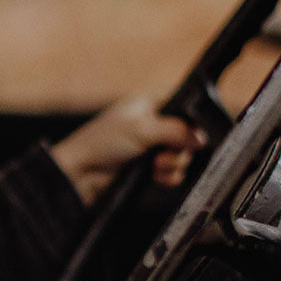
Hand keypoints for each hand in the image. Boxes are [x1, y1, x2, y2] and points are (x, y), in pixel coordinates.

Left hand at [51, 95, 205, 206]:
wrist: (79, 174)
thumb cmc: (100, 144)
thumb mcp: (142, 129)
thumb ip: (176, 131)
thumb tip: (201, 137)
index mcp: (149, 104)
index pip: (183, 109)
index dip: (188, 124)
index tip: (187, 137)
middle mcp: (152, 124)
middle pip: (186, 136)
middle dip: (178, 150)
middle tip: (160, 155)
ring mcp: (149, 147)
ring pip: (180, 156)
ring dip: (172, 165)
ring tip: (154, 166)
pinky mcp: (146, 168)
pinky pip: (171, 172)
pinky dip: (168, 176)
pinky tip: (155, 177)